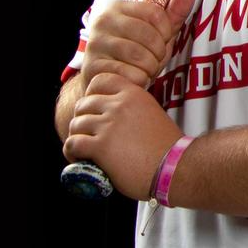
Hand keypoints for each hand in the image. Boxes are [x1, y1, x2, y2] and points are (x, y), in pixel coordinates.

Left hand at [63, 73, 184, 200]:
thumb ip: (132, 109)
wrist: (176, 167)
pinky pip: (72, 143)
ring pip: (75, 124)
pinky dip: (71, 151)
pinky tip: (79, 157)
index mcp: (134, 94)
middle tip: (89, 134)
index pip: (100, 80)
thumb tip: (112, 117)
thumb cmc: (168, 147)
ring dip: (77, 137)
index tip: (95, 109)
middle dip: (82, 119)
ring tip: (84, 149)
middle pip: (83, 104)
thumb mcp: (153, 114)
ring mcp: (109, 124)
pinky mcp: (100, 146)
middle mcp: (119, 105)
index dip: (92, 94)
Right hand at [79, 0, 197, 89]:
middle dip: (159, 53)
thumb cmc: (134, 55)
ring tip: (143, 69)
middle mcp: (103, 22)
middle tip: (153, 59)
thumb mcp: (157, 33)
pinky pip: (130, 75)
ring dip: (150, 68)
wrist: (106, 81)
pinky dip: (139, 80)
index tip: (162, 40)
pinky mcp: (93, 67)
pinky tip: (133, 79)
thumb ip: (174, 12)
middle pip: (149, 37)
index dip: (166, 32)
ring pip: (140, 57)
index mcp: (118, 8)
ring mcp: (95, 44)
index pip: (155, 14)